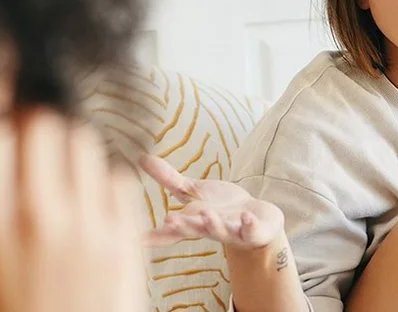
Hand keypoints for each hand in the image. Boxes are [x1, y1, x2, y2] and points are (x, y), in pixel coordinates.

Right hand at [0, 109, 147, 310]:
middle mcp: (37, 217)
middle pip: (40, 122)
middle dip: (25, 133)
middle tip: (18, 157)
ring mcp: (89, 229)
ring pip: (83, 140)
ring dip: (64, 150)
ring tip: (51, 178)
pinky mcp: (125, 245)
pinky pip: (120, 176)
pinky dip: (100, 179)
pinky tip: (82, 204)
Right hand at [140, 155, 283, 250]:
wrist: (257, 221)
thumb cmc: (220, 207)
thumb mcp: (192, 191)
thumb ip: (168, 179)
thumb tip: (142, 158)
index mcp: (193, 221)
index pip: (173, 229)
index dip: (157, 234)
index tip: (140, 239)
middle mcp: (209, 229)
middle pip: (195, 229)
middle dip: (184, 225)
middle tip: (170, 221)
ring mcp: (232, 231)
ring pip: (221, 230)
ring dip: (213, 224)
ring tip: (206, 214)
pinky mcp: (252, 231)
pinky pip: (250, 229)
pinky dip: (248, 224)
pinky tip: (246, 216)